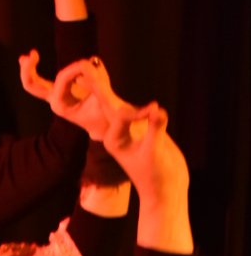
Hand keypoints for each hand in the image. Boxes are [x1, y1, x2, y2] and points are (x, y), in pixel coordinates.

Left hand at [22, 55, 188, 207]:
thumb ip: (155, 130)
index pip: (116, 114)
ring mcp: (130, 132)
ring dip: (110, 88)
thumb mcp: (156, 153)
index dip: (122, 103)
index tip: (136, 99)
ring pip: (121, 106)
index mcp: (114, 140)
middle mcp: (118, 134)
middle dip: (100, 86)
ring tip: (94, 67)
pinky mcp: (144, 131)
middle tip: (88, 64)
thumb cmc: (158, 177)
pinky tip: (133, 90)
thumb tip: (157, 110)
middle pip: (110, 105)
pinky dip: (136, 99)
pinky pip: (139, 111)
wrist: (166, 191)